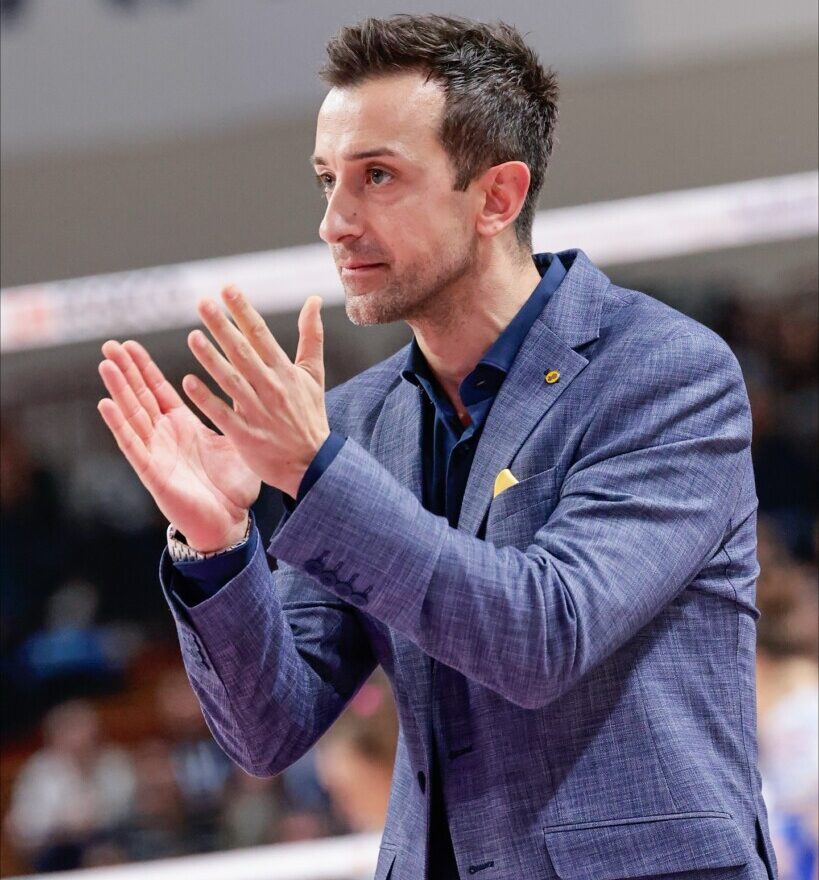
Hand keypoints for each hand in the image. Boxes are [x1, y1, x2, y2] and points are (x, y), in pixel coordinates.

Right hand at [97, 339, 259, 552]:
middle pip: (140, 397)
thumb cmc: (233, 486)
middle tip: (110, 344)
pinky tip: (105, 404)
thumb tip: (248, 385)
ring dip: (118, 390)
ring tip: (105, 365)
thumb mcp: (236, 440)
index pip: (159, 390)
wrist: (230, 522)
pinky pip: (133, 446)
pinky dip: (119, 425)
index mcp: (184, 426)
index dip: (144, 368)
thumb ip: (235, 414)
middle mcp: (165, 436)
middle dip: (125, 371)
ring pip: (132, 416)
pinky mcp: (153, 473)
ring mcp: (156, 453)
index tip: (130, 344)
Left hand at [181, 288, 329, 499]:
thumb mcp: (314, 374)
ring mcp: (259, 412)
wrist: (313, 463)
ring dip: (211, 359)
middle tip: (202, 303)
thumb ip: (311, 336)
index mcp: (285, 372)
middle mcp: (272, 388)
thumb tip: (312, 300)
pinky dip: (207, 399)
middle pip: (243, 353)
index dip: (244, 311)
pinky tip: (189, 382)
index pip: (261, 335)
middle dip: (222, 327)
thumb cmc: (309, 416)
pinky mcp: (247, 436)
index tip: (227, 288)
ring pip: (231, 381)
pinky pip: (223, 414)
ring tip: (192, 337)